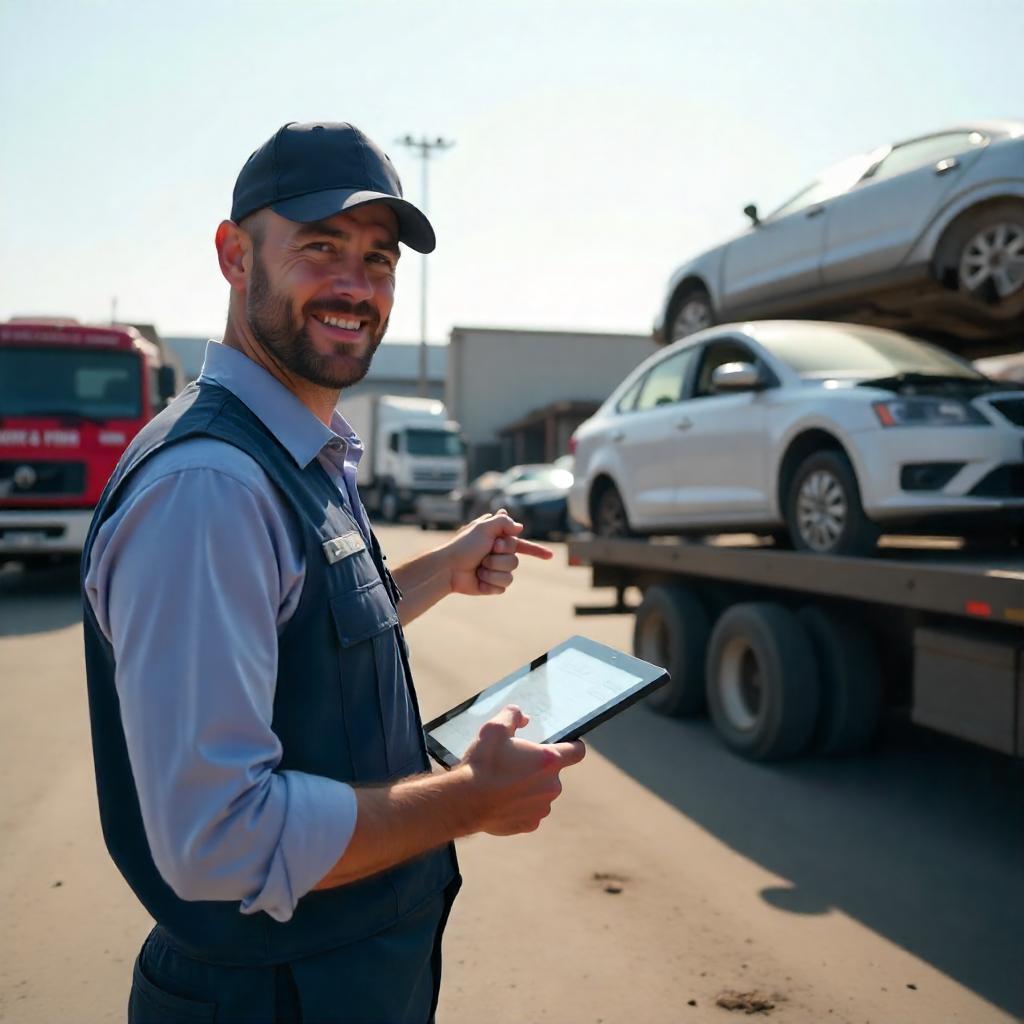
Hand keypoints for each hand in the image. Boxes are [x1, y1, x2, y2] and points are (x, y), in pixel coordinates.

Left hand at [447, 509, 552, 596]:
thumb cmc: (463, 545)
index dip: (537, 551)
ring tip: (479, 568)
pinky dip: (489, 583)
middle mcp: (499, 555)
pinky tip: (478, 580)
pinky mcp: (492, 585)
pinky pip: (502, 587)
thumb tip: (519, 528)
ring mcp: (496, 571)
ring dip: (493, 571)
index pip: (523, 545)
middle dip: (499, 557)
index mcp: (499, 539)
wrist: (448, 568)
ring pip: (510, 575)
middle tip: (485, 552)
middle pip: (516, 559)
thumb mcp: (483, 527)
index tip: (550, 556)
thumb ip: (503, 522)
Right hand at [458, 705, 585, 835]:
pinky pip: (530, 811)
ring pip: (541, 793)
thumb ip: (513, 716)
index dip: (573, 746)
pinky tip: (501, 800)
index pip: (577, 751)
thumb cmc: (482, 763)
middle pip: (553, 773)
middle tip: (514, 763)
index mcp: (549, 760)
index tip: (567, 746)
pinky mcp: (530, 824)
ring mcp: (542, 807)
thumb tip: (523, 717)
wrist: (465, 801)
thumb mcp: (495, 728)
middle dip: (538, 768)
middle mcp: (552, 785)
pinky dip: (519, 806)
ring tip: (504, 783)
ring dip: (529, 787)